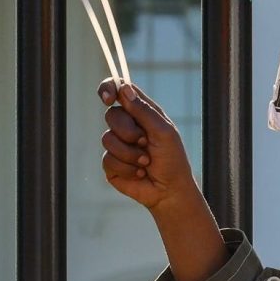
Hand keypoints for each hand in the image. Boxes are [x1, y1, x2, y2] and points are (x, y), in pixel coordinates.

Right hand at [98, 80, 226, 280]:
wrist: (169, 192)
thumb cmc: (172, 160)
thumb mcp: (163, 132)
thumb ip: (144, 111)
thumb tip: (124, 89)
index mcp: (142, 113)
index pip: (120, 91)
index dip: (109, 89)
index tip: (107, 98)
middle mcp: (128, 126)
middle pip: (111, 115)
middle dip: (128, 131)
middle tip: (144, 142)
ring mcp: (118, 144)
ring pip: (107, 138)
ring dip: (129, 153)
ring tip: (146, 162)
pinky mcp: (111, 164)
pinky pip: (107, 159)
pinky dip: (126, 167)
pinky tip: (139, 173)